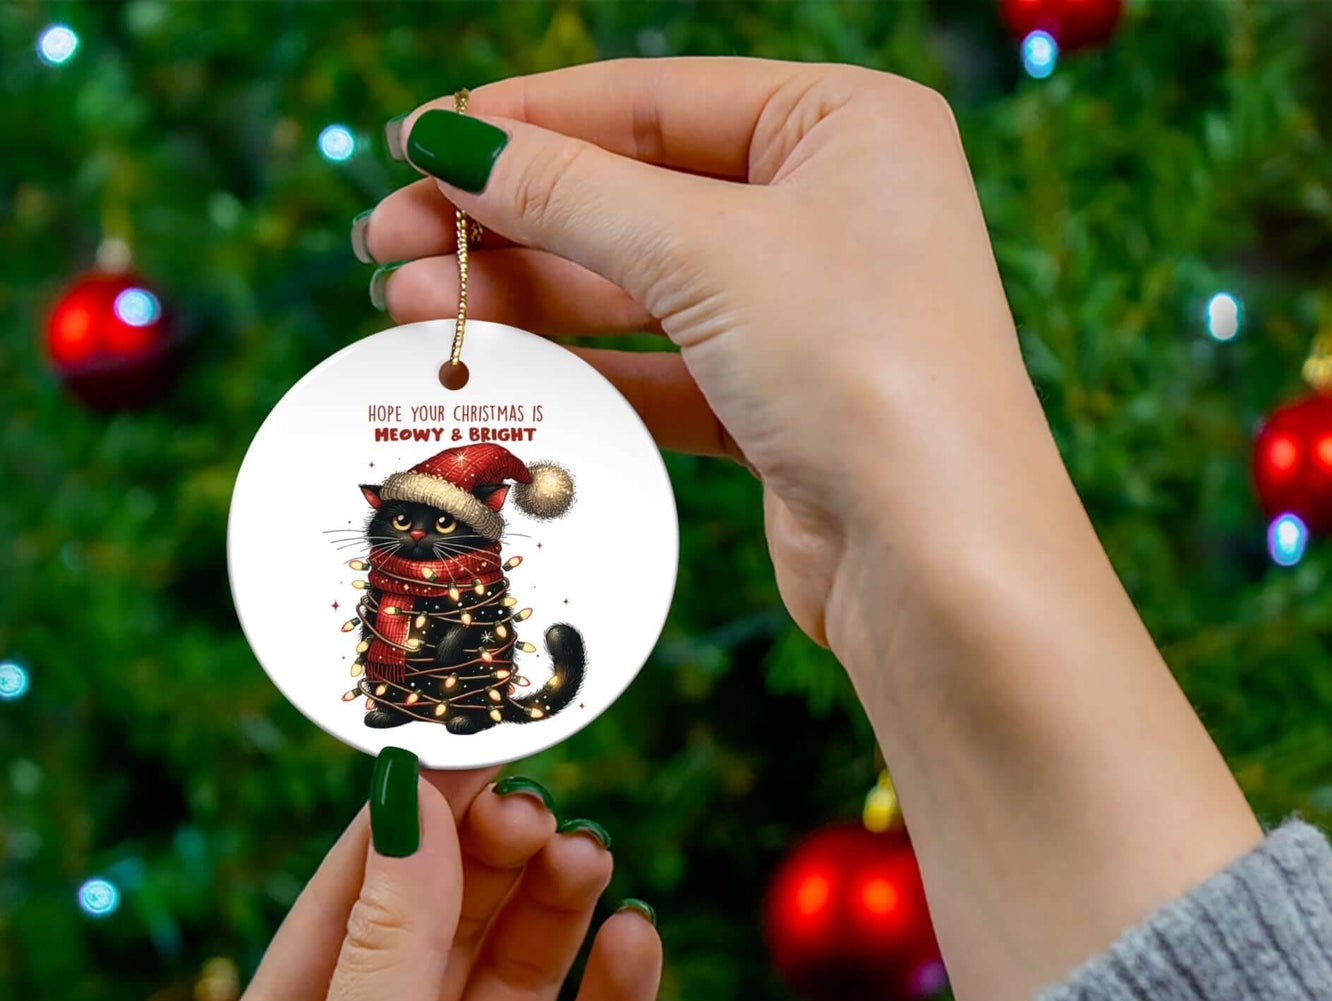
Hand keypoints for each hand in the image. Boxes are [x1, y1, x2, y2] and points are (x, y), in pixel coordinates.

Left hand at [203, 764, 660, 1000]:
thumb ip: (392, 944)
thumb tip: (411, 797)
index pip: (354, 899)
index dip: (411, 820)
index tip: (469, 742)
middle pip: (447, 925)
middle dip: (490, 860)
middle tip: (539, 805)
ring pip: (521, 976)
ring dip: (555, 910)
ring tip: (587, 857)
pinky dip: (617, 994)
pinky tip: (635, 940)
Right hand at [361, 57, 1037, 650]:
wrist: (938, 561)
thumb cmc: (862, 368)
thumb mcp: (706, 251)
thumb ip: (571, 193)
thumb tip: (450, 142)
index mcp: (847, 125)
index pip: (654, 101)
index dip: (526, 121)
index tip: (415, 143)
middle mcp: (834, 211)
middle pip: (636, 196)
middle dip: (508, 221)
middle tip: (386, 242)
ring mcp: (809, 315)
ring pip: (640, 290)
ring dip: (526, 299)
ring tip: (407, 308)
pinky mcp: (782, 409)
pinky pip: (661, 371)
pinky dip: (582, 371)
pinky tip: (494, 371)